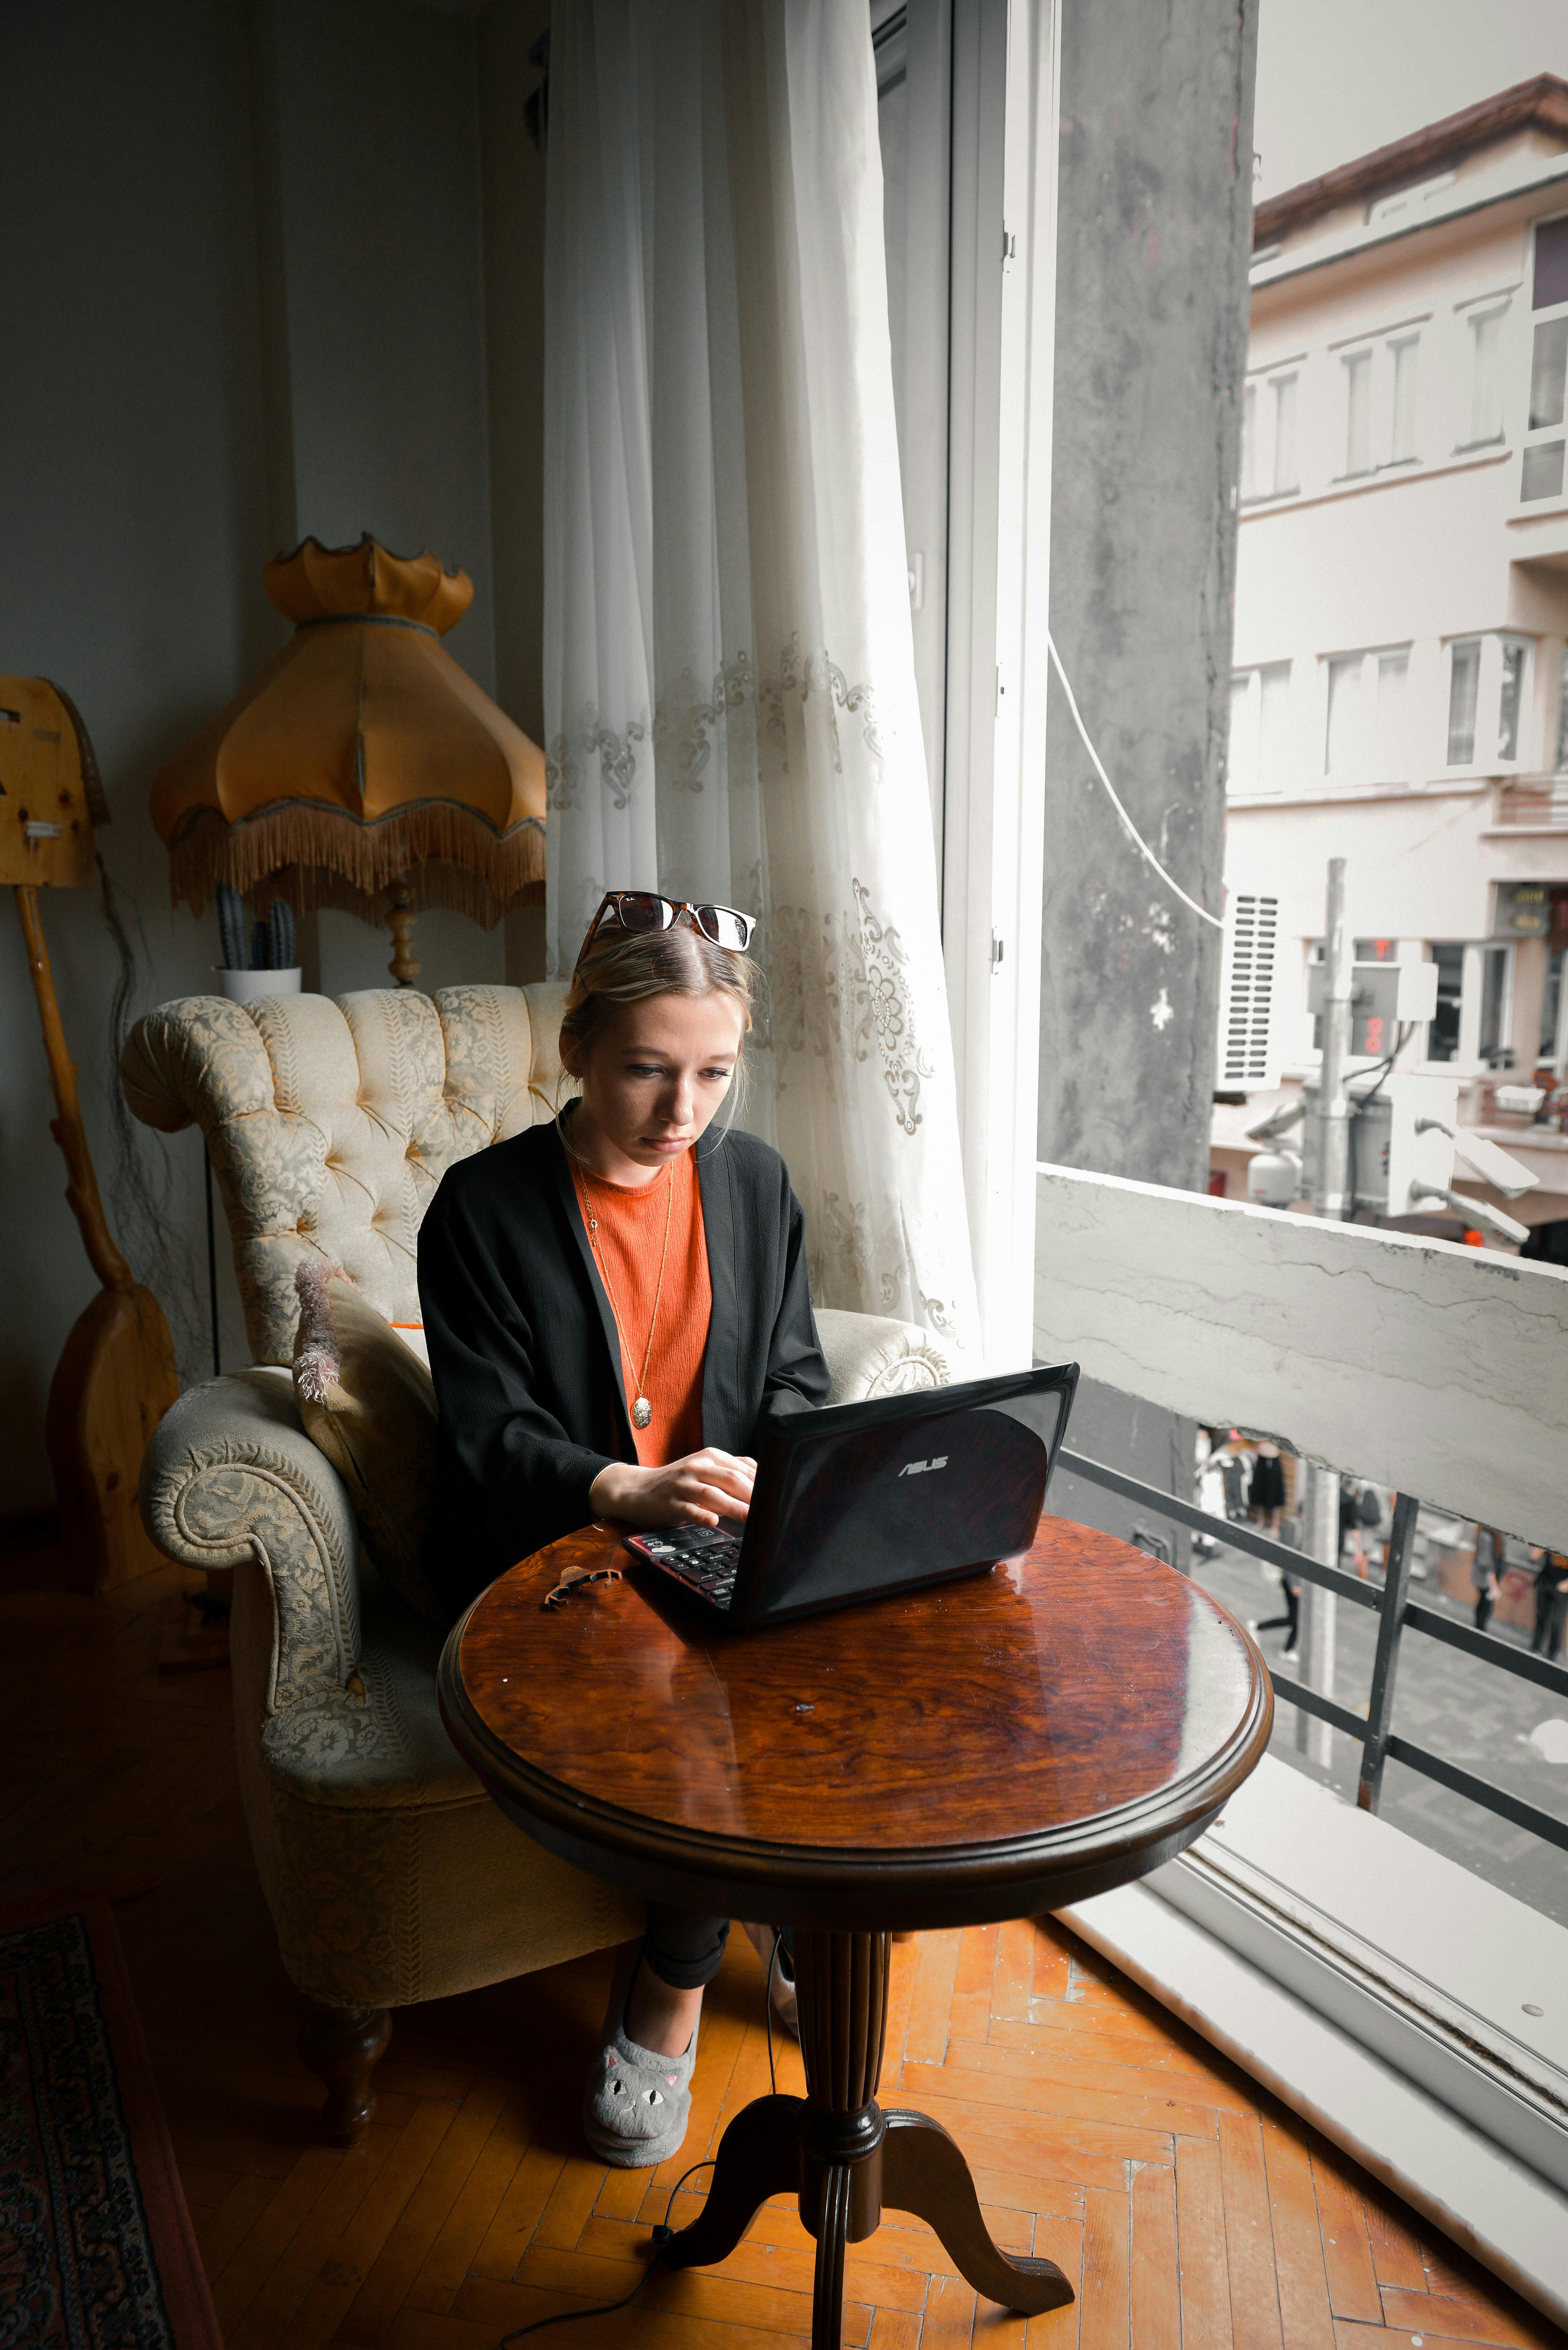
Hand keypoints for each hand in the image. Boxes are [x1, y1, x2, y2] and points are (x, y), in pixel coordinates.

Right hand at [590, 1447, 755, 1529]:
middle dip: (752, 1494)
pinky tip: (713, 1522)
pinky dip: (701, 1516)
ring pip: (712, 1494)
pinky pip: (688, 1510)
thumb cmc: (679, 1482)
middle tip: (769, 1509)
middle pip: (730, 1478)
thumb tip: (765, 1481)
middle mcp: (697, 1467)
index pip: (741, 1467)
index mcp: (710, 1457)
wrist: (637, 1489)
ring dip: (733, 1506)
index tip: (778, 1495)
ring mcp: (682, 1485)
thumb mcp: (705, 1470)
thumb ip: (732, 1471)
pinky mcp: (670, 1503)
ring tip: (750, 1518)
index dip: (761, 1482)